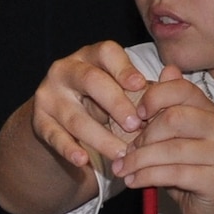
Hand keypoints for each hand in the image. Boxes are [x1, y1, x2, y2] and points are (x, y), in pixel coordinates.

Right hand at [32, 40, 150, 170]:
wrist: (59, 114)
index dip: (123, 68)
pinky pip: (54, 136)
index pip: (106, 53)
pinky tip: (83, 161)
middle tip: (136, 125)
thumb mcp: (118, 86)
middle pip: (91, 81)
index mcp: (89, 56)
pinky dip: (68, 149)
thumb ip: (143, 85)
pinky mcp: (39, 121)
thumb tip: (174, 76)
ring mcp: (49, 96)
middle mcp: (66, 70)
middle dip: (115, 103)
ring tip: (121, 153)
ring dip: (100, 137)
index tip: (140, 86)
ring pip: (75, 117)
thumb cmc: (101, 98)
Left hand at [111, 65, 213, 213]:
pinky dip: (146, 177)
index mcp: (210, 111)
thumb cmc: (190, 172)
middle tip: (125, 152)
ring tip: (122, 169)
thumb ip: (169, 109)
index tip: (135, 117)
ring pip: (170, 148)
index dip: (154, 98)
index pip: (182, 89)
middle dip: (142, 136)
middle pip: (173, 118)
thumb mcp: (176, 139)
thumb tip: (167, 69)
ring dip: (138, 160)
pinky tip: (133, 182)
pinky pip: (173, 173)